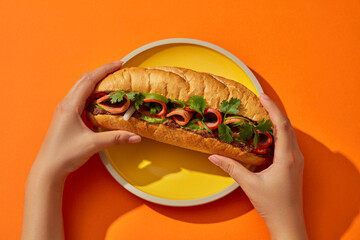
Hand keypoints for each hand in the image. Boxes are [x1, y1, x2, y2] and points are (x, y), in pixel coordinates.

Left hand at [31, 61, 141, 180]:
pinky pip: (79, 98)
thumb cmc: (66, 154)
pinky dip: (91, 93)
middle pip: (84, 80)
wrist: (48, 168)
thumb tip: (136, 137)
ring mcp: (64, 110)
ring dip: (96, 82)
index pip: (89, 80)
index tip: (119, 64)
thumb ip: (116, 138)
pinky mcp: (66, 117)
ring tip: (112, 82)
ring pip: (81, 88)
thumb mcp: (93, 144)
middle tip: (118, 71)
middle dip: (101, 73)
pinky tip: (100, 99)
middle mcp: (66, 104)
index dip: (105, 70)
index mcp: (70, 106)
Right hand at [208, 94, 307, 239]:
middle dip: (274, 110)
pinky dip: (278, 132)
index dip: (273, 108)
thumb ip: (232, 168)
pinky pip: (288, 142)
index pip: (282, 125)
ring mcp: (296, 160)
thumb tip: (213, 157)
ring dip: (277, 120)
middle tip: (261, 99)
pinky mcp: (294, 165)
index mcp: (287, 158)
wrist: (288, 221)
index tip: (262, 96)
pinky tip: (267, 132)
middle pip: (287, 125)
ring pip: (289, 133)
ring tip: (263, 112)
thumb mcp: (250, 184)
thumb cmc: (273, 204)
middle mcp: (295, 156)